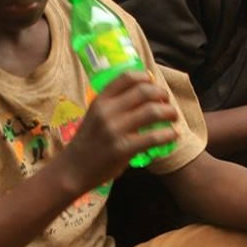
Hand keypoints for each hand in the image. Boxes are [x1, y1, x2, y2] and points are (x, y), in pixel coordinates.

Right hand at [57, 70, 178, 192]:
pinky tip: (173, 135)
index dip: (146, 78)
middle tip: (167, 102)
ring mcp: (115, 130)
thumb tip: (144, 95)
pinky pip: (153, 137)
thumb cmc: (88, 141)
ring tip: (174, 116)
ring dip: (169, 112)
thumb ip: (114, 105)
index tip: (154, 84)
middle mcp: (107, 111)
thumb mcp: (95, 115)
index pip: (127, 77)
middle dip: (162, 94)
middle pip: (144, 92)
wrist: (73, 168)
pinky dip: (168, 134)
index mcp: (100, 100)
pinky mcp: (123, 149)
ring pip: (152, 112)